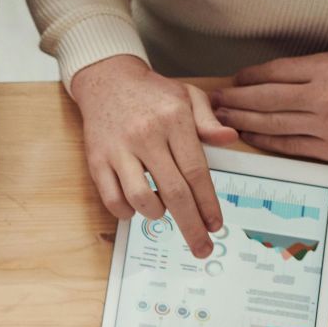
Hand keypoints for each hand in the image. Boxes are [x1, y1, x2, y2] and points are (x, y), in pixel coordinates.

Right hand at [68, 54, 236, 257]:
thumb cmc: (150, 93)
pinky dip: (127, 212)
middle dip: (191, 225)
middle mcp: (147, 136)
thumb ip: (208, 121)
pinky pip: (112, 199)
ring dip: (157, 214)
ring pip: (142, 199)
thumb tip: (229, 140)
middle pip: (174, 192)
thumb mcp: (187, 96)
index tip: (216, 225)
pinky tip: (135, 207)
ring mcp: (119, 150)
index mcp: (174, 120)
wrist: (106, 79)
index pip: (196, 171)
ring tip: (162, 211)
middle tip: (201, 247)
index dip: (208, 203)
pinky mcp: (97, 161)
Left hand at [211, 53, 327, 163]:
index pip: (276, 72)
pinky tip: (250, 137)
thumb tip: (270, 80)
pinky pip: (288, 146)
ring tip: (223, 120)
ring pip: (273, 125)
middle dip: (235, 101)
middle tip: (214, 102)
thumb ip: (313, 71)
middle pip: (266, 99)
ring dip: (243, 123)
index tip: (234, 81)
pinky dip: (265, 142)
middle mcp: (327, 96)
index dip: (249, 78)